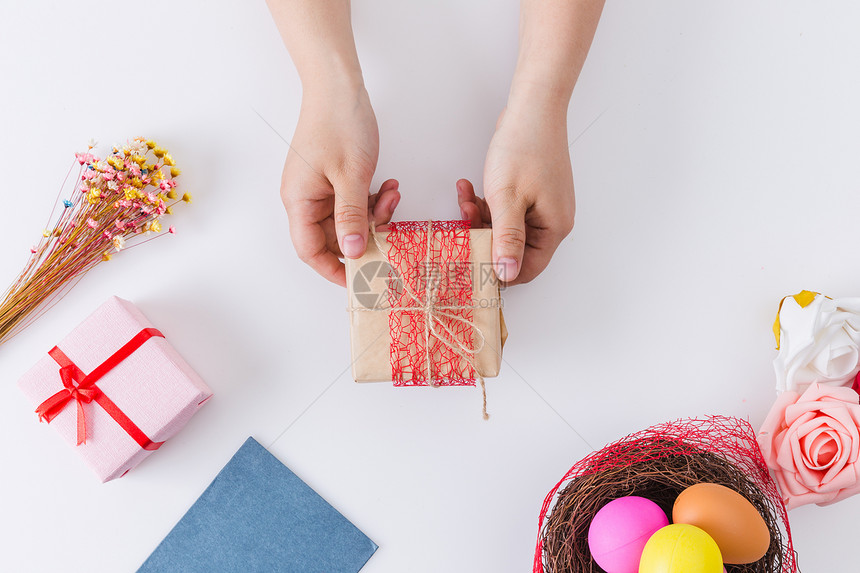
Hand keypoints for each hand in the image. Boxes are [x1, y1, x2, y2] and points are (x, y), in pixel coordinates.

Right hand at [280, 83, 399, 285]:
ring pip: (348, 221)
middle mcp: (305, 199)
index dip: (335, 269)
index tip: (363, 279)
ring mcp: (320, 189)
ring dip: (374, 215)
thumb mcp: (351, 175)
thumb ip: (352, 217)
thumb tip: (354, 252)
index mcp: (299, 201)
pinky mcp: (334, 179)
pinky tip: (389, 186)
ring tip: (392, 197)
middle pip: (332, 239)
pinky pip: (354, 203)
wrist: (339, 86)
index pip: (310, 251)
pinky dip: (373, 200)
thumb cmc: (339, 124)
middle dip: (364, 236)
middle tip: (391, 230)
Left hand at [457, 98, 574, 284]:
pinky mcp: (530, 193)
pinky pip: (505, 210)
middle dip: (483, 236)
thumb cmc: (524, 148)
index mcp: (554, 228)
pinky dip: (486, 202)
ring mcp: (541, 206)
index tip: (471, 261)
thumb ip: (506, 239)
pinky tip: (470, 187)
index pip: (526, 269)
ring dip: (480, 217)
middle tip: (464, 221)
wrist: (532, 108)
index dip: (497, 269)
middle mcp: (551, 221)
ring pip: (504, 228)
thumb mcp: (508, 198)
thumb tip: (506, 274)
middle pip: (512, 249)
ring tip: (466, 198)